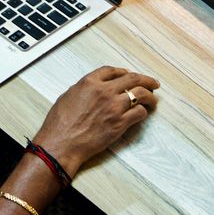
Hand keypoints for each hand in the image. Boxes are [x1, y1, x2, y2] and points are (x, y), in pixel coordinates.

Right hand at [32, 66, 159, 176]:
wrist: (61, 143)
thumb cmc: (59, 123)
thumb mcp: (67, 96)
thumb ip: (83, 89)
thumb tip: (93, 88)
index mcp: (90, 82)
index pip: (113, 71)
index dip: (124, 72)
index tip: (129, 74)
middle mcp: (104, 91)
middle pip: (133, 78)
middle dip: (146, 80)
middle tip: (153, 83)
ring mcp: (114, 107)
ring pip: (141, 94)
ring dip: (150, 96)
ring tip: (153, 99)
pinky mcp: (120, 123)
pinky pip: (139, 113)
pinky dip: (143, 112)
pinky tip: (143, 114)